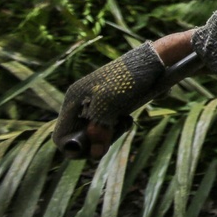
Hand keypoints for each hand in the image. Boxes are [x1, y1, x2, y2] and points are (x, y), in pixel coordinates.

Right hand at [53, 42, 165, 158]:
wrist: (154, 61)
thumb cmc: (129, 79)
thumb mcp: (110, 103)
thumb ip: (99, 128)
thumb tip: (96, 154)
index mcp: (73, 99)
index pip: (61, 136)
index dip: (74, 148)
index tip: (95, 149)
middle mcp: (80, 102)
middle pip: (79, 137)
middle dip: (96, 141)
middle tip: (114, 132)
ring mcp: (96, 103)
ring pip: (95, 132)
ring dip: (109, 133)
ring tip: (124, 122)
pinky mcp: (111, 104)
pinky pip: (108, 125)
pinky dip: (117, 126)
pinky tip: (127, 118)